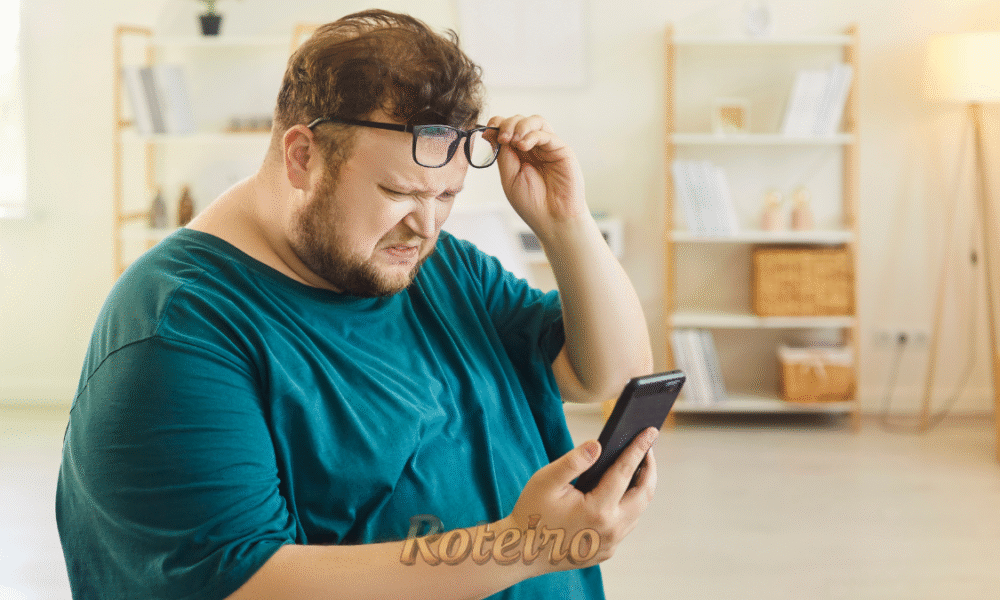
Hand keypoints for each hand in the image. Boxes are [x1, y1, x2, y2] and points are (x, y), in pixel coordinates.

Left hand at [487, 115, 587, 236]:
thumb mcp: (509, 177)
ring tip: (512, 140)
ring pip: (535, 121)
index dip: (497, 124)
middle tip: (502, 138)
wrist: (553, 219)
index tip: (488, 131)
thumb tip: (491, 133)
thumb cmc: (532, 203)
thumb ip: (503, 155)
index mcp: (519, 154)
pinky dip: (532, 135)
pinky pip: (546, 134)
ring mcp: (548, 147)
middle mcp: (534, 147)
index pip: (507, 128)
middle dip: (507, 124)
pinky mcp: (562, 150)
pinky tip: (523, 146)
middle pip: (519, 120)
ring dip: (520, 125)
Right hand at [503, 427, 658, 573]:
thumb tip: (597, 446)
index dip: (639, 449)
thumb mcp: (546, 481)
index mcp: (597, 510)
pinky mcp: (606, 551)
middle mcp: (610, 529)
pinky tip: (621, 493)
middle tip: (647, 449)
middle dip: (649, 469)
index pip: (626, 472)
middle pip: (643, 495)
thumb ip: (573, 461)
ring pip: (637, 511)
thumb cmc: (532, 513)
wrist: (522, 551)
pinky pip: (626, 524)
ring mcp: (610, 543)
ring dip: (640, 488)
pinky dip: (629, 505)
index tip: (650, 432)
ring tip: (637, 468)